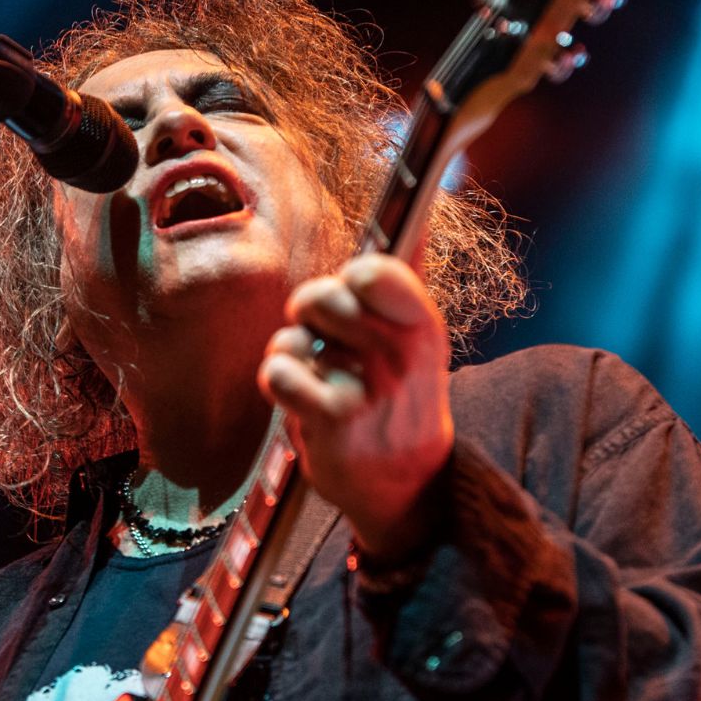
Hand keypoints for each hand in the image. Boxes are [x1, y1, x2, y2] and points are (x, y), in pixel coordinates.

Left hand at [257, 253, 453, 562]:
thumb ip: (405, 279)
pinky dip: (281, 383)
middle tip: (327, 341)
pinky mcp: (333, 419)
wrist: (406, 484)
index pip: (374, 270)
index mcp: (422, 325)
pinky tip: (305, 402)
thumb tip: (419, 216)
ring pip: (292, 336)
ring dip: (295, 355)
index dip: (350, 278)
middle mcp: (400, 354)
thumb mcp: (418, 339)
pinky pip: (278, 371)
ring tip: (322, 380)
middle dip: (310, 314)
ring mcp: (367, 388)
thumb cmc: (401, 400)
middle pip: (319, 295)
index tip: (354, 296)